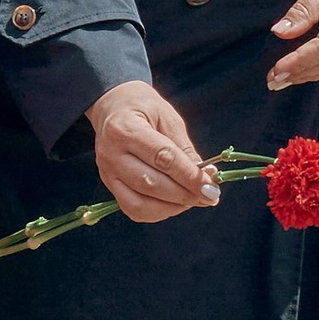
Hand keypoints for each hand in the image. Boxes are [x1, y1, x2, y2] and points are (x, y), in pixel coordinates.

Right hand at [85, 79, 218, 222]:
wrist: (114, 107)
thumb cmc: (144, 109)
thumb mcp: (168, 119)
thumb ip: (184, 149)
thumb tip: (205, 178)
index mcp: (126, 129)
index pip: (162, 159)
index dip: (189, 177)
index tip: (211, 188)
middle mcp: (111, 154)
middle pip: (151, 184)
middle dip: (185, 195)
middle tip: (209, 196)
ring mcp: (107, 173)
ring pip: (140, 204)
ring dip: (172, 207)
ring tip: (192, 199)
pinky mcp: (109, 185)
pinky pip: (132, 209)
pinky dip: (157, 212)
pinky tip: (173, 203)